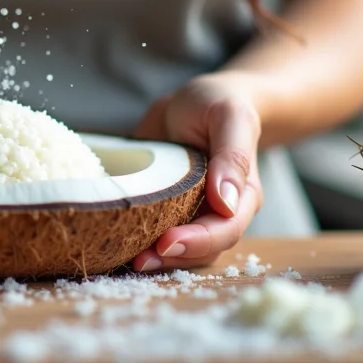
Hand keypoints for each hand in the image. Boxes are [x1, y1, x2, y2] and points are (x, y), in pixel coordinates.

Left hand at [130, 73, 263, 270]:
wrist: (194, 101)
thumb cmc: (218, 103)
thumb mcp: (229, 117)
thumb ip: (232, 156)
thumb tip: (226, 203)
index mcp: (243, 194)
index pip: (226, 229)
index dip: (199, 241)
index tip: (167, 243)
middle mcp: (220, 211)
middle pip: (203, 250)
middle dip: (172, 259)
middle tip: (139, 260)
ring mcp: (193, 214)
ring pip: (182, 252)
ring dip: (157, 260)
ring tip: (127, 260)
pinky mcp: (167, 211)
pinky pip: (158, 236)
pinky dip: (141, 244)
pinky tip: (119, 244)